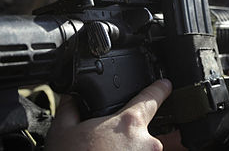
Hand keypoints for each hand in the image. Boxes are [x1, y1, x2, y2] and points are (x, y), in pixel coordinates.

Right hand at [46, 79, 171, 150]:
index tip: (165, 85)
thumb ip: (70, 109)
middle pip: (144, 131)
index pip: (152, 98)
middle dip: (128, 137)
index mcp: (129, 123)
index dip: (160, 88)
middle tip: (105, 144)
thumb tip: (71, 99)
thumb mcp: (62, 131)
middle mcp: (146, 144)